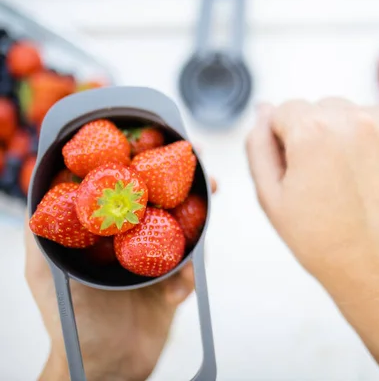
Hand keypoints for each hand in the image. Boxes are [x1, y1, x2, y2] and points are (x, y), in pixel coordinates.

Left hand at [26, 178, 216, 380]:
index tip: (152, 143)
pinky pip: (189, 270)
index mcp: (101, 237)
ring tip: (212, 194)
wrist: (108, 370)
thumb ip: (44, 236)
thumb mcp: (47, 276)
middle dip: (178, 182)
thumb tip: (41, 190)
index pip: (121, 193)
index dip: (137, 166)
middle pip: (158, 204)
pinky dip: (189, 274)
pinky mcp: (173, 286)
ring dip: (198, 215)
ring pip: (180, 231)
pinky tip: (183, 283)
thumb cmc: (73, 325)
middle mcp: (128, 245)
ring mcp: (153, 265)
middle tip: (198, 161)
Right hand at [246, 98, 378, 288]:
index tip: (298, 172)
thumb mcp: (271, 197)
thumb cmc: (322, 241)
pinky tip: (376, 181)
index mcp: (313, 131)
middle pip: (323, 108)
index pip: (285, 111)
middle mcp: (356, 120)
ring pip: (357, 114)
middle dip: (317, 135)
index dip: (285, 142)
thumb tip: (264, 109)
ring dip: (350, 137)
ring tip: (352, 182)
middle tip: (325, 180)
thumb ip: (259, 145)